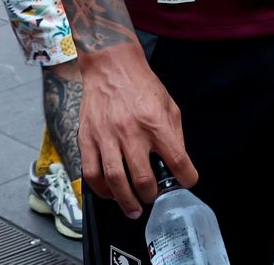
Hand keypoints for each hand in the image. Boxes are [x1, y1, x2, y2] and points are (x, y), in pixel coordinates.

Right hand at [79, 46, 197, 218]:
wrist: (111, 66)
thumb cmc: (141, 85)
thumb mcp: (168, 105)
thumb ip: (174, 134)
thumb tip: (177, 163)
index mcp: (156, 122)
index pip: (177, 161)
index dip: (186, 178)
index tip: (185, 182)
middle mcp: (131, 132)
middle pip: (144, 179)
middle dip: (151, 196)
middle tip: (152, 198)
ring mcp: (107, 136)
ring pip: (116, 181)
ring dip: (126, 201)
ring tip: (133, 208)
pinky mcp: (88, 138)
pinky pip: (92, 173)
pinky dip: (102, 189)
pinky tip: (110, 193)